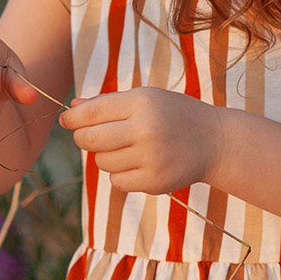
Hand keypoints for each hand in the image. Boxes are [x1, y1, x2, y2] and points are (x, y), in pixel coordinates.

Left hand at [60, 87, 224, 194]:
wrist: (214, 141)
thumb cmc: (173, 114)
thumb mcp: (145, 98)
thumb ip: (108, 102)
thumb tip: (72, 109)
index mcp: (142, 102)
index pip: (92, 113)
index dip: (72, 118)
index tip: (66, 120)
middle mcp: (146, 129)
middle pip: (89, 140)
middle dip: (83, 138)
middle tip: (89, 136)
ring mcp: (151, 158)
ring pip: (102, 162)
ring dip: (106, 156)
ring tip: (126, 148)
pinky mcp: (155, 182)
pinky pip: (117, 181)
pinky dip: (120, 174)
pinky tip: (138, 163)